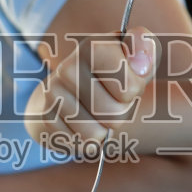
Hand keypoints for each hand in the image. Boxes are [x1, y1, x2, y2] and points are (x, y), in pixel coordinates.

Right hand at [24, 27, 154, 147]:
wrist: (74, 90)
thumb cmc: (114, 74)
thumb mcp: (135, 57)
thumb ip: (146, 49)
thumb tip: (141, 64)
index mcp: (92, 48)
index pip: (128, 87)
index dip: (135, 91)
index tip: (129, 83)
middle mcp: (67, 68)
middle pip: (115, 113)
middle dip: (122, 112)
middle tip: (113, 99)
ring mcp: (52, 95)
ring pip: (98, 132)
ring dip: (106, 128)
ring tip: (99, 111)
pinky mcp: (45, 120)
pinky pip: (82, 143)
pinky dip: (90, 138)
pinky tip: (84, 122)